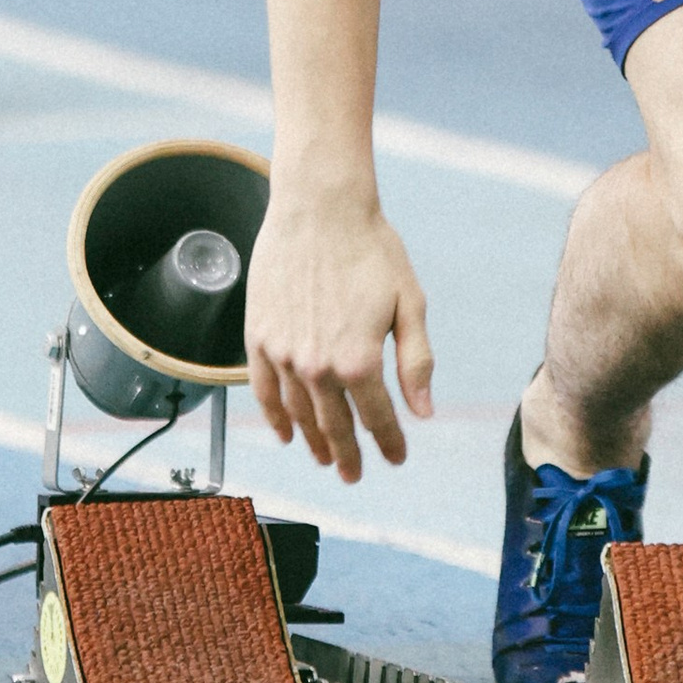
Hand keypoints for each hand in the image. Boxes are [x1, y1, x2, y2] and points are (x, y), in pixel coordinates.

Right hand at [245, 189, 433, 482]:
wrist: (319, 208)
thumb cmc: (372, 248)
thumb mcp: (409, 303)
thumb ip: (415, 362)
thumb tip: (423, 412)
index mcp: (359, 360)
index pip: (377, 418)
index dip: (389, 443)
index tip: (396, 458)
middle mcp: (317, 365)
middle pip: (334, 426)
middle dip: (349, 455)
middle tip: (355, 474)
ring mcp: (282, 354)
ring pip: (299, 414)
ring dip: (314, 442)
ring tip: (326, 459)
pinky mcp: (258, 338)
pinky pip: (263, 391)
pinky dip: (275, 418)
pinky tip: (286, 434)